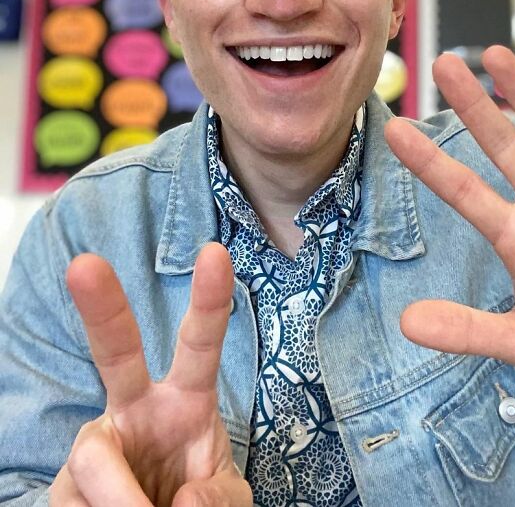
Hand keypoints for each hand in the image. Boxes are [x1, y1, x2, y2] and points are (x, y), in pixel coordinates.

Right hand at [49, 243, 251, 505]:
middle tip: (84, 265)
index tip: (215, 253)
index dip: (209, 300)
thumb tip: (182, 503)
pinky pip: (78, 501)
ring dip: (122, 498)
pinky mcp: (67, 486)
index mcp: (186, 400)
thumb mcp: (228, 500)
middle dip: (102, 308)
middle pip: (116, 351)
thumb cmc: (197, 504)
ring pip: (93, 455)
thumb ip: (219, 498)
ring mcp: (99, 443)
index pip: (199, 343)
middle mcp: (137, 410)